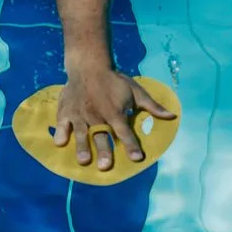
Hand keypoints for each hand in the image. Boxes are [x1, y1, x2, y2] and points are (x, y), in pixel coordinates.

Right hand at [54, 66, 176, 169]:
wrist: (89, 65)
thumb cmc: (114, 81)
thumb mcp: (135, 91)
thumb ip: (152, 106)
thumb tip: (172, 116)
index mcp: (115, 111)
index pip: (125, 131)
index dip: (131, 145)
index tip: (137, 158)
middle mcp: (97, 115)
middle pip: (101, 135)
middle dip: (104, 150)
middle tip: (106, 166)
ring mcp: (80, 114)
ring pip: (81, 133)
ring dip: (82, 146)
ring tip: (84, 160)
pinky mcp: (66, 111)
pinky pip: (62, 123)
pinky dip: (61, 132)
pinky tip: (59, 143)